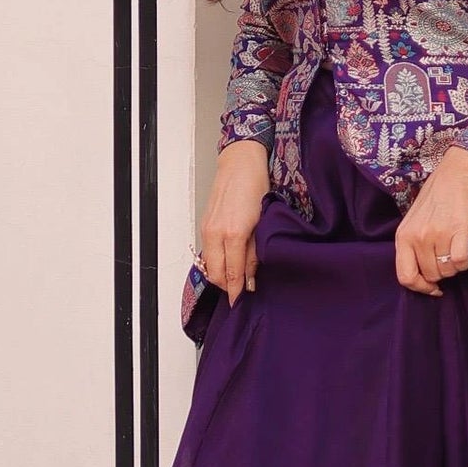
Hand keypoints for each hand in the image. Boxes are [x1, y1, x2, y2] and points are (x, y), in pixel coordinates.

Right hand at [199, 139, 270, 304]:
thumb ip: (255, 253)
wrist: (239, 163)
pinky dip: (216, 261)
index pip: (231, 273)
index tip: (241, 304)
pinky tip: (230, 261)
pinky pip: (207, 252)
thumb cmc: (256, 187)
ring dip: (220, 274)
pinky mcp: (204, 224)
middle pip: (215, 274)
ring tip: (238, 278)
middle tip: (242, 292)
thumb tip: (252, 279)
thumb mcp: (263, 223)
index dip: (236, 291)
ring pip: (208, 264)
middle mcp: (216, 234)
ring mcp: (207, 229)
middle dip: (227, 287)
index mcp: (233, 234)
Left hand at [395, 146, 467, 295]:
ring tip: (456, 251)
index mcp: (403, 237)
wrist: (456, 176)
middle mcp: (418, 238)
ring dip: (454, 267)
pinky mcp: (458, 231)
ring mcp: (437, 235)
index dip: (420, 288)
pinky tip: (465, 252)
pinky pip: (460, 261)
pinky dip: (465, 262)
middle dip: (442, 274)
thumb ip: (413, 247)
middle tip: (447, 259)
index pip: (405, 276)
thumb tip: (424, 277)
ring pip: (447, 271)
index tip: (433, 287)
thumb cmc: (435, 199)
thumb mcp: (413, 222)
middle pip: (431, 275)